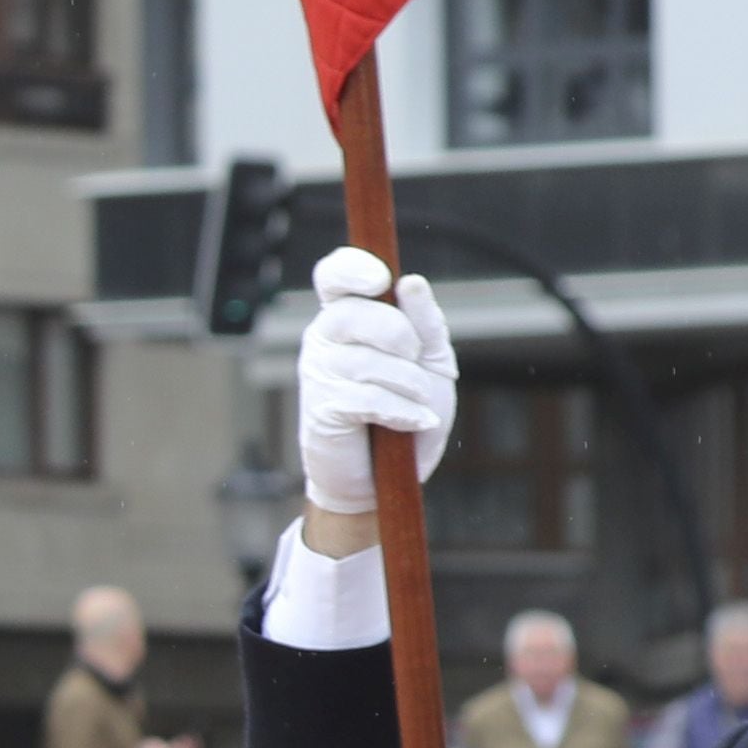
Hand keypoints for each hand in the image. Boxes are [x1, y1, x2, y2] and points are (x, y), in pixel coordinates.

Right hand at [295, 248, 456, 517]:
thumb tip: (411, 282)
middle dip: (398, 335)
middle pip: (352, 314)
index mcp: (348, 317)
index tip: (381, 281)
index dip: (352, 269)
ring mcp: (318, 374)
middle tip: (414, 359)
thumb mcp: (430, 361)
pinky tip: (413, 423)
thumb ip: (424, 322)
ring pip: (366, 361)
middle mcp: (324, 340)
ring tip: (417, 404)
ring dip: (409, 385)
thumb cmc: (406, 413)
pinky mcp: (322, 410)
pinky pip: (366, 398)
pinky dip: (401, 412)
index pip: (333, 276)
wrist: (385, 478)